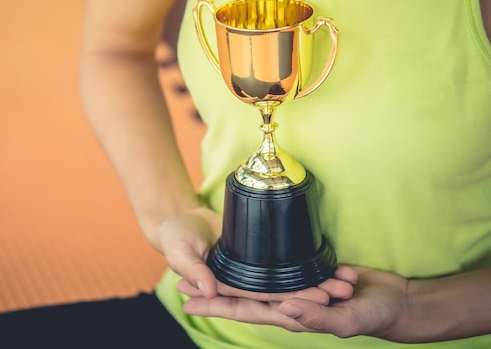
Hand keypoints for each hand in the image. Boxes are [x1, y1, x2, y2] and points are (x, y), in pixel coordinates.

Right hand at [159, 207, 357, 304]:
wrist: (180, 218)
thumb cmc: (174, 236)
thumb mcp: (179, 251)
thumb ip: (193, 269)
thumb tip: (209, 291)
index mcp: (227, 291)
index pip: (263, 299)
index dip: (290, 300)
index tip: (318, 300)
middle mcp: (245, 285)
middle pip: (284, 292)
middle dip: (313, 293)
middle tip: (341, 290)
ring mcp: (253, 270)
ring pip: (288, 279)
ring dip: (315, 280)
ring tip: (345, 279)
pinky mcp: (258, 254)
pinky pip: (284, 261)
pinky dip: (304, 262)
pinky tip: (328, 261)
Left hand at [182, 266, 408, 340]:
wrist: (396, 302)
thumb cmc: (374, 315)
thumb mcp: (347, 320)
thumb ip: (316, 318)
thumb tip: (283, 310)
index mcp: (290, 315)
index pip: (245, 311)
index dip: (216, 306)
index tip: (188, 301)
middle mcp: (287, 302)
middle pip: (242, 296)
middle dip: (213, 291)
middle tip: (182, 283)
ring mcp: (296, 288)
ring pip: (255, 281)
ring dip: (230, 276)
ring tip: (206, 267)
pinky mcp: (307, 272)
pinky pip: (276, 268)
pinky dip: (256, 264)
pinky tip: (245, 257)